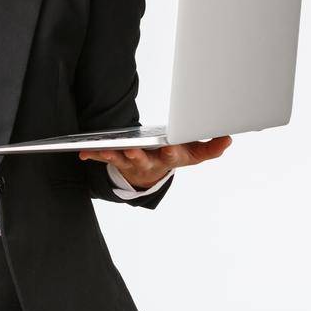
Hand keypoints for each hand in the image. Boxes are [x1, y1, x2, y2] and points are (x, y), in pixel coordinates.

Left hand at [79, 136, 232, 188]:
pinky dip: (93, 155)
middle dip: (138, 156)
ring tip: (106, 151)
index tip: (171, 148)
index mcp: (169, 157)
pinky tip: (82, 153)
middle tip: (132, 150)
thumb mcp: (195, 154)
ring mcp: (132, 161)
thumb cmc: (175, 156)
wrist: (152, 173)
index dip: (172, 152)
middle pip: (143, 160)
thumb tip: (228, 138)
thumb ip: (212, 147)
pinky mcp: (118, 158)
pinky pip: (104, 157)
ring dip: (113, 156)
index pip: (172, 155)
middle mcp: (150, 161)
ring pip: (122, 160)